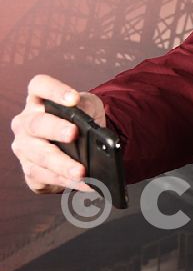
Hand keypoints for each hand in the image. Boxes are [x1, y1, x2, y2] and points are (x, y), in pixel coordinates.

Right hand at [10, 74, 106, 193]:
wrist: (85, 144)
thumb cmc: (83, 119)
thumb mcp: (89, 106)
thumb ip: (87, 107)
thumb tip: (86, 120)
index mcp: (38, 101)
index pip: (39, 86)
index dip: (54, 90)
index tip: (73, 98)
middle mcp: (25, 124)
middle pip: (36, 124)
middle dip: (56, 130)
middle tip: (74, 134)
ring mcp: (25, 149)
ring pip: (40, 157)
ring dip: (62, 165)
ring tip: (82, 171)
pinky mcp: (30, 172)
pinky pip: (45, 178)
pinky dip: (66, 182)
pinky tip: (83, 183)